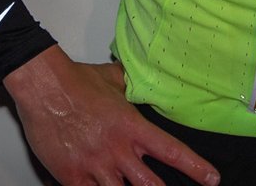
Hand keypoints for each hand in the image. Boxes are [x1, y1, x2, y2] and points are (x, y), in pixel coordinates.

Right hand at [4, 47, 219, 185]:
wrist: (44, 87)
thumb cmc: (77, 80)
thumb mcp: (114, 79)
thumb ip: (132, 85)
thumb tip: (142, 80)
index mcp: (132, 127)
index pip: (171, 151)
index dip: (194, 167)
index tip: (211, 178)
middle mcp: (117, 150)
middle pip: (149, 185)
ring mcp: (95, 165)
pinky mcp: (72, 175)